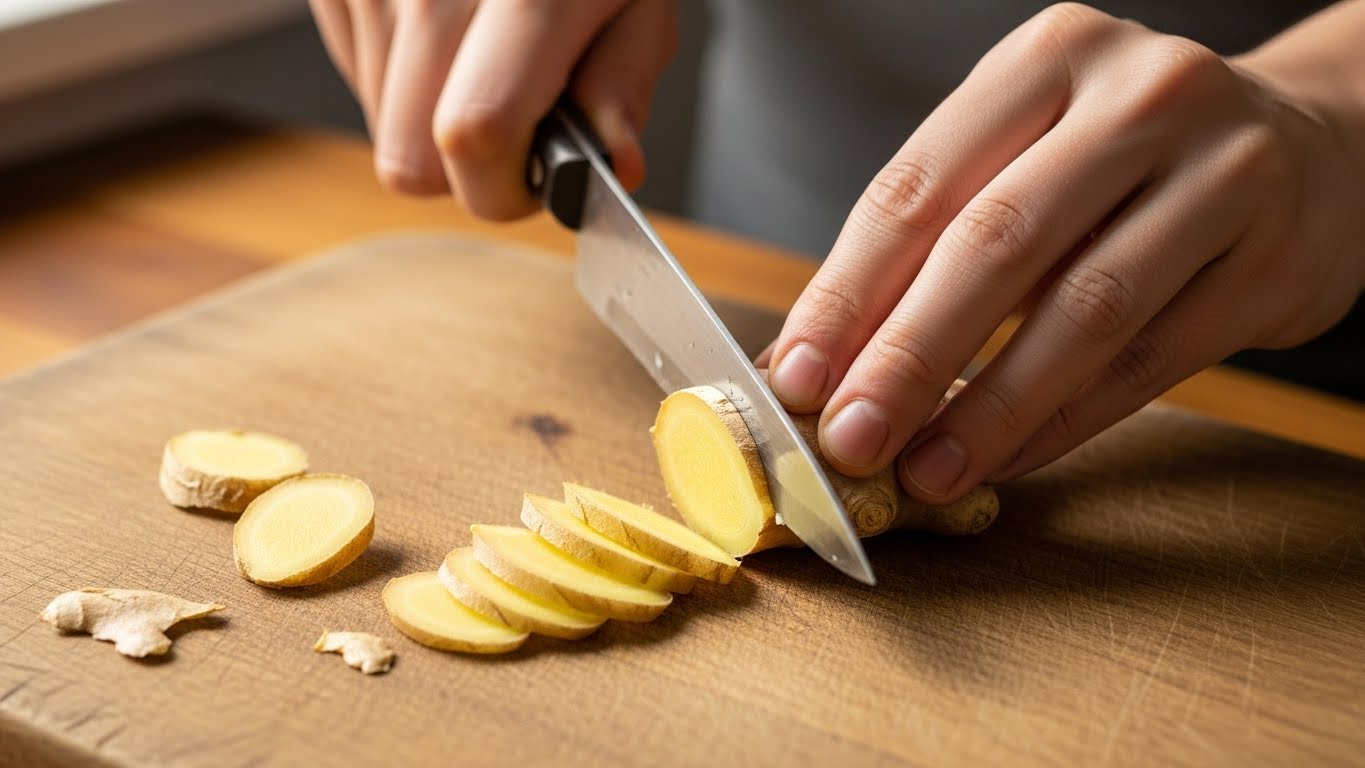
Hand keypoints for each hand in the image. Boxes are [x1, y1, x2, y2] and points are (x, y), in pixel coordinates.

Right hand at [308, 0, 676, 216]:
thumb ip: (623, 81)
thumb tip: (616, 165)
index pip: (474, 134)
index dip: (502, 187)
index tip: (536, 174)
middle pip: (410, 160)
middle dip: (467, 169)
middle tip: (514, 117)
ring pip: (382, 126)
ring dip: (432, 116)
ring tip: (480, 51)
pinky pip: (356, 74)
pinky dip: (400, 73)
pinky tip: (443, 25)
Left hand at [760, 3, 1364, 501]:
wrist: (1313, 145)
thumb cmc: (1125, 161)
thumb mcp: (1029, 153)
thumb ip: (936, 237)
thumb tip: (822, 359)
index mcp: (1048, 58)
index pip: (918, 186)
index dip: (846, 292)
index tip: (795, 377)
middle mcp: (1140, 97)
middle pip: (996, 242)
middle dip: (908, 356)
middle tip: (850, 439)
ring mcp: (1223, 173)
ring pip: (1083, 311)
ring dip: (989, 408)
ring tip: (924, 472)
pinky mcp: (1276, 260)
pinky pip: (1150, 362)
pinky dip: (1065, 422)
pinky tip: (1004, 460)